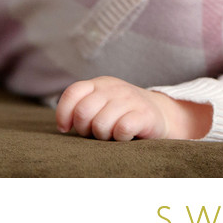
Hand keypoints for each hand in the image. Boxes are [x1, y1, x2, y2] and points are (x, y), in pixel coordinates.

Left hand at [55, 76, 211, 140]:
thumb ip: (82, 109)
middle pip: (84, 112)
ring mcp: (131, 99)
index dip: (63, 114)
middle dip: (85, 129)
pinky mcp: (145, 114)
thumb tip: (62, 126)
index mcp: (100, 83)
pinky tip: (125, 137)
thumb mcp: (101, 105)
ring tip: (112, 134)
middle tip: (95, 133)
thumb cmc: (121, 115)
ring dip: (103, 136)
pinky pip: (121, 130)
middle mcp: (114, 88)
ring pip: (101, 124)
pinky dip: (120, 138)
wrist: (160, 115)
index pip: (73, 93)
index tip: (66, 129)